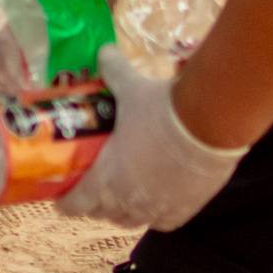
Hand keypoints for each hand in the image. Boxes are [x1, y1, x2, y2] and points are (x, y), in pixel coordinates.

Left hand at [57, 45, 246, 231]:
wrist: (209, 124)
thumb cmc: (161, 109)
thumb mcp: (132, 87)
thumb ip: (114, 71)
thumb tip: (103, 51)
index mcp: (105, 178)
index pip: (76, 205)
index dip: (67, 203)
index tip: (63, 198)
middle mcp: (127, 201)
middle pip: (103, 214)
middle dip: (97, 204)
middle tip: (97, 188)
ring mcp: (156, 209)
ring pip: (132, 221)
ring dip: (124, 211)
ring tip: (126, 195)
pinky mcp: (183, 210)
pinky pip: (163, 222)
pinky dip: (157, 214)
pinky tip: (158, 202)